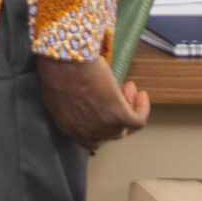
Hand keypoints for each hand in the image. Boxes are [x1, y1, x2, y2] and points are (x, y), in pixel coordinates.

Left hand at [36, 54, 150, 150]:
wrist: (67, 61)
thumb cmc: (58, 69)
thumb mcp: (58, 94)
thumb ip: (71, 107)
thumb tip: (85, 104)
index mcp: (68, 127)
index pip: (90, 139)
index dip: (100, 125)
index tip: (104, 109)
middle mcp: (86, 132)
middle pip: (109, 132)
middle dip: (114, 113)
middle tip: (117, 94)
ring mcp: (103, 126)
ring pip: (124, 126)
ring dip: (128, 106)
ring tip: (127, 87)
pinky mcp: (119, 117)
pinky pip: (138, 121)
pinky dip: (142, 108)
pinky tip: (141, 95)